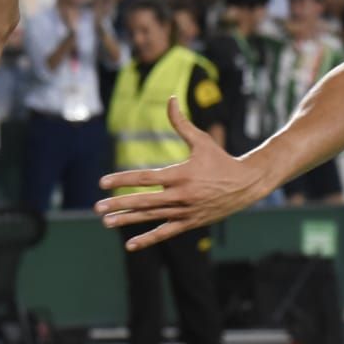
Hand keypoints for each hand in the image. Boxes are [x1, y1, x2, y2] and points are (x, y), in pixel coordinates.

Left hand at [95, 99, 267, 248]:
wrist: (246, 185)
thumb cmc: (220, 159)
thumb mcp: (201, 140)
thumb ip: (181, 123)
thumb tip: (171, 99)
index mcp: (181, 174)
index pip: (145, 178)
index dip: (123, 180)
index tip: (103, 182)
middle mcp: (181, 195)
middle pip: (144, 201)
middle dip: (119, 204)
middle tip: (97, 208)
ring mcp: (185, 211)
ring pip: (151, 217)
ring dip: (127, 220)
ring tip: (106, 222)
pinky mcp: (189, 223)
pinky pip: (165, 232)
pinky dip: (148, 239)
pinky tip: (130, 244)